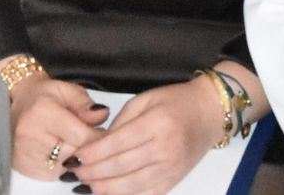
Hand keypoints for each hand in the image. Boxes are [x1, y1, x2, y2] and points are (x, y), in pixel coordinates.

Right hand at [10, 75, 110, 179]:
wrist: (19, 104)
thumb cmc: (44, 96)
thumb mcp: (67, 90)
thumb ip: (85, 104)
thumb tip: (102, 115)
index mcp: (42, 112)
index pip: (81, 136)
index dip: (98, 136)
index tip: (103, 132)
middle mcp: (30, 135)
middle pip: (75, 152)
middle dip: (87, 146)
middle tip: (86, 134)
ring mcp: (26, 154)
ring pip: (68, 165)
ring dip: (76, 156)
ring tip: (72, 140)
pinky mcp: (26, 167)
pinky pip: (57, 173)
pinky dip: (64, 164)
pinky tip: (61, 150)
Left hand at [71, 74, 224, 194]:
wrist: (210, 113)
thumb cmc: (176, 101)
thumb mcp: (146, 99)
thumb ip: (121, 121)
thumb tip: (97, 145)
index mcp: (157, 123)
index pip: (118, 143)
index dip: (94, 153)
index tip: (76, 156)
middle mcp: (166, 148)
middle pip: (121, 167)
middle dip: (92, 172)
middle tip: (73, 172)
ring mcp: (171, 168)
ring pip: (130, 186)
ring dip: (103, 189)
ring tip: (84, 185)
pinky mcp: (173, 181)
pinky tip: (105, 193)